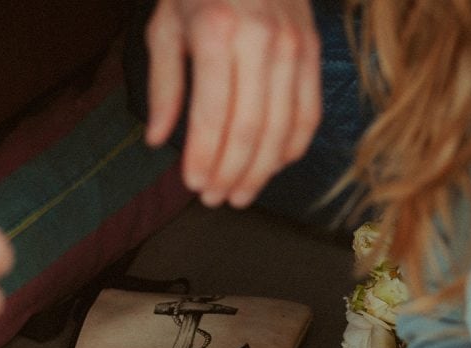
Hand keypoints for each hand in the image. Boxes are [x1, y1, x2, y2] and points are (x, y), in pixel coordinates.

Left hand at [144, 0, 321, 207]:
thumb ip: (163, 85)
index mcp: (217, 32)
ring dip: (261, 171)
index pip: (212, 115)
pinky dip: (292, 146)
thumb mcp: (166, 24)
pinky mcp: (312, 50)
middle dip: (231, 173)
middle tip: (216, 199)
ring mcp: (293, 46)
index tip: (192, 184)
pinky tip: (273, 166)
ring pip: (282, 128)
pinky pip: (309, 112)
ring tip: (241, 194)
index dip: (203, 157)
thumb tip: (157, 139)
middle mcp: (261, 40)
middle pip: (250, 130)